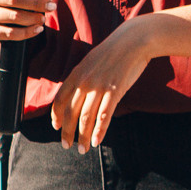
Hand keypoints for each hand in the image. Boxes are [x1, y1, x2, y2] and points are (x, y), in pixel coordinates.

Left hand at [50, 16, 158, 153]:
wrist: (134, 41)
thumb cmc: (113, 52)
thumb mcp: (91, 61)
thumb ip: (82, 78)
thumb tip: (75, 94)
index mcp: (76, 74)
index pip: (60, 100)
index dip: (56, 117)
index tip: (57, 128)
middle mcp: (84, 82)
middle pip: (70, 113)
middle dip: (67, 132)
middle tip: (66, 145)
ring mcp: (99, 87)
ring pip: (86, 118)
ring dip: (83, 136)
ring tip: (83, 148)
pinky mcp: (115, 92)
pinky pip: (104, 117)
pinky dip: (99, 131)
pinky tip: (97, 141)